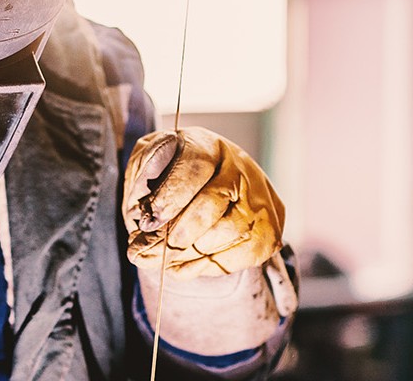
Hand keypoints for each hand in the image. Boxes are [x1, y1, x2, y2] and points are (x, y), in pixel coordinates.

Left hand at [122, 126, 285, 278]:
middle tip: (144, 253)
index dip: (169, 199)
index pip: (194, 169)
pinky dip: (207, 267)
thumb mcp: (150, 161)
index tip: (147, 222)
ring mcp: (260, 201)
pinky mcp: (269, 232)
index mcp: (208, 146)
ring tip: (160, 262)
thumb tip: (142, 212)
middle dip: (174, 235)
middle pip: (211, 205)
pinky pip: (242, 256)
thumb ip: (143, 176)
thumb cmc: (175, 172)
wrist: (215, 184)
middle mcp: (241, 170)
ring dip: (188, 254)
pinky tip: (182, 267)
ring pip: (227, 233)